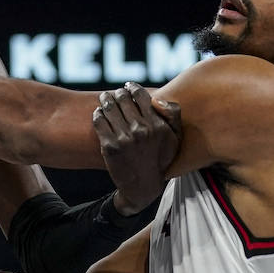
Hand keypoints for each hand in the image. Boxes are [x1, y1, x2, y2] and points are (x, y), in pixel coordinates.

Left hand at [93, 82, 182, 214]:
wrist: (143, 185)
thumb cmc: (160, 158)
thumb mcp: (175, 137)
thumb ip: (173, 114)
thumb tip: (158, 99)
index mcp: (156, 124)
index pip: (139, 95)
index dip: (131, 87)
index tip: (128, 87)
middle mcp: (140, 129)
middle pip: (122, 98)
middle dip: (117, 93)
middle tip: (114, 94)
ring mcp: (123, 138)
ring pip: (108, 107)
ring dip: (105, 100)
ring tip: (105, 100)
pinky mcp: (109, 146)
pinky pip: (98, 121)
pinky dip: (98, 114)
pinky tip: (100, 114)